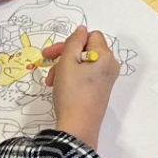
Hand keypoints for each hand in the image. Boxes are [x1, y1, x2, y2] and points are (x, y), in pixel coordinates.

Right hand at [40, 25, 119, 147]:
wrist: (78, 127)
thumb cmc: (72, 93)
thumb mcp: (67, 62)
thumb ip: (74, 41)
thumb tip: (82, 29)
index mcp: (105, 56)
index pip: (89, 36)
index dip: (71, 42)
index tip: (53, 53)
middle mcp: (110, 65)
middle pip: (86, 49)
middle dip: (64, 55)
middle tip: (47, 63)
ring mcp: (107, 79)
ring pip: (83, 63)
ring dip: (65, 67)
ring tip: (51, 81)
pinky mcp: (101, 90)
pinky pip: (87, 75)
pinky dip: (72, 77)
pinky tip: (60, 86)